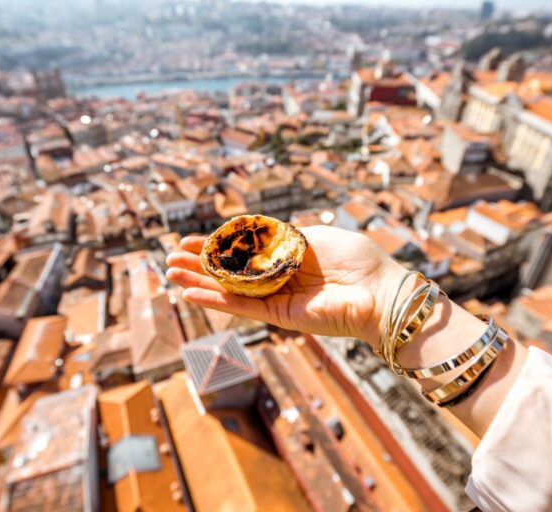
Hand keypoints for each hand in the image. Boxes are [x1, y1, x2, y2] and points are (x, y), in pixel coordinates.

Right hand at [165, 225, 406, 346]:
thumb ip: (284, 235)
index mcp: (287, 256)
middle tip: (170, 258)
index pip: (243, 251)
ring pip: (230, 291)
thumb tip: (258, 230)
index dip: (217, 245)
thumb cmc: (357, 259)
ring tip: (170, 274)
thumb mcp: (315, 235)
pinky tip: (191, 296)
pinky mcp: (280, 317)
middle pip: (230, 272)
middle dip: (200, 264)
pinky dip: (216, 302)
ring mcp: (278, 299)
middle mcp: (279, 278)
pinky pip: (243, 308)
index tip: (191, 239)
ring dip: (199, 283)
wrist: (380, 292)